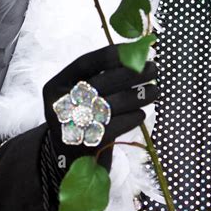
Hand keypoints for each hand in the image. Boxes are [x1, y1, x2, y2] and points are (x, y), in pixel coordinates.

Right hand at [43, 45, 157, 171]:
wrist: (69, 159)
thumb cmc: (82, 117)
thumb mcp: (79, 95)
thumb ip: (100, 75)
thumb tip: (136, 55)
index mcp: (56, 85)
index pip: (85, 63)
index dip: (111, 55)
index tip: (135, 50)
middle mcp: (59, 104)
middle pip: (100, 83)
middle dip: (131, 74)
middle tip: (154, 68)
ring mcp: (72, 125)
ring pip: (111, 104)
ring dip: (137, 96)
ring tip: (155, 90)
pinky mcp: (86, 144)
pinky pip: (116, 126)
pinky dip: (132, 118)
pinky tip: (141, 114)